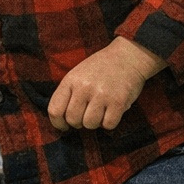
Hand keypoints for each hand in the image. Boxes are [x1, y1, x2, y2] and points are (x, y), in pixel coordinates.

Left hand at [48, 38, 164, 130]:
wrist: (128, 57)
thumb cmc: (100, 68)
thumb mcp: (77, 74)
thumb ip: (68, 94)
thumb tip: (60, 120)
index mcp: (70, 80)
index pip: (54, 110)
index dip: (58, 123)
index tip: (64, 126)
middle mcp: (84, 87)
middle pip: (73, 120)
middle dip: (79, 122)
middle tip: (87, 114)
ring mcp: (101, 94)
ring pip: (90, 124)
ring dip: (95, 122)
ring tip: (100, 111)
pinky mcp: (118, 102)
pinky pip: (108, 125)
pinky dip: (109, 122)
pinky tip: (111, 111)